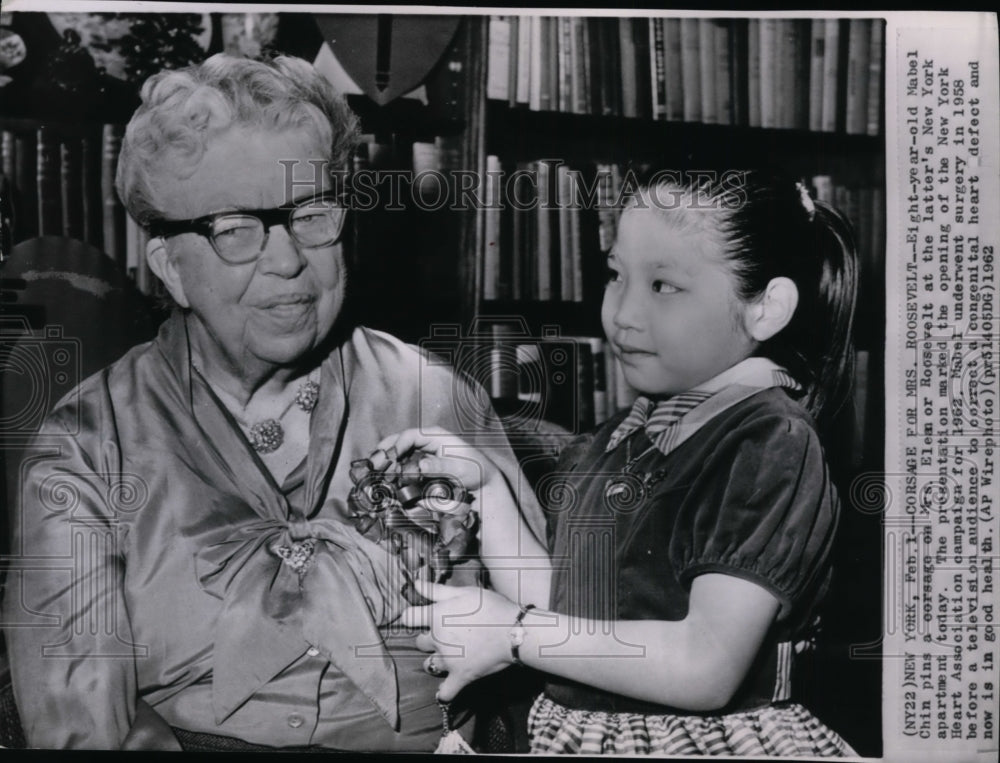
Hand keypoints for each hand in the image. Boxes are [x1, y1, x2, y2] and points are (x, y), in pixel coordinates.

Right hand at [371, 427, 500, 510]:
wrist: (482, 484)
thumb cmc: (475, 471)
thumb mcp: (461, 468)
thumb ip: (442, 465)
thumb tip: (422, 465)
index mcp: (437, 436)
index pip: (411, 436)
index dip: (397, 445)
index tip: (387, 459)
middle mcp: (427, 442)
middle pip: (400, 441)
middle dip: (385, 450)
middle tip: (372, 463)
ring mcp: (423, 453)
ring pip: (399, 453)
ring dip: (387, 461)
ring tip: (375, 471)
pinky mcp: (421, 465)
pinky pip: (404, 464)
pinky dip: (394, 470)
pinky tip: (386, 478)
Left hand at [399, 581, 521, 701]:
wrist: (514, 630)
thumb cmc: (492, 607)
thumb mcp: (464, 592)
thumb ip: (436, 590)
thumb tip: (415, 584)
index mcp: (437, 616)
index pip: (408, 618)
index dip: (413, 617)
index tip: (420, 618)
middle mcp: (438, 639)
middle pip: (419, 642)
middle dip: (429, 638)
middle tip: (446, 635)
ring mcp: (448, 660)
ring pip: (429, 664)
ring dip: (436, 660)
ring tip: (449, 655)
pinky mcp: (461, 676)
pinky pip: (445, 692)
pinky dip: (444, 692)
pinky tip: (447, 687)